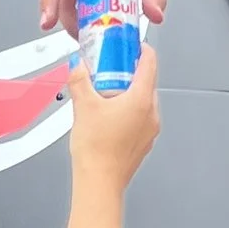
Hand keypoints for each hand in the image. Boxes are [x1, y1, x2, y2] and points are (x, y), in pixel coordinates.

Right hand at [67, 48, 159, 186]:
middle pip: (146, 81)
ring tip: (104, 94)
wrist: (99, 183)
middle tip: (109, 69)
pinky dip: (127, 111)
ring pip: (142, 101)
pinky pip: (139, 118)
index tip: (130, 45)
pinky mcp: (143, 143)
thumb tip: (78, 66)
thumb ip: (80, 79)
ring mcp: (149, 130)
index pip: (150, 63)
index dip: (140, 49)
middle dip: (128, 72)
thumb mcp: (82, 105)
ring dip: (126, 93)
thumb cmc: (97, 150)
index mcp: (141, 100)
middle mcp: (151, 114)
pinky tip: (108, 116)